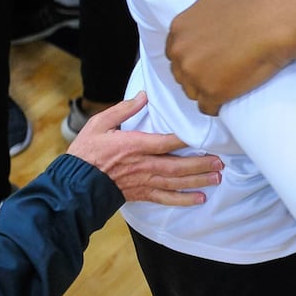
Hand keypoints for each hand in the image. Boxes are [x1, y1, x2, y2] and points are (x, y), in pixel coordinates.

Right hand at [67, 92, 223, 205]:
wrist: (74, 185)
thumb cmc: (86, 153)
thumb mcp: (99, 124)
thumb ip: (123, 109)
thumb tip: (143, 95)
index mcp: (134, 146)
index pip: (166, 141)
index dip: (187, 138)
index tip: (205, 135)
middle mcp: (143, 165)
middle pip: (177, 165)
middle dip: (200, 164)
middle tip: (220, 161)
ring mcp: (143, 182)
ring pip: (176, 182)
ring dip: (198, 180)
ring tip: (217, 177)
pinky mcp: (141, 194)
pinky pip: (165, 198)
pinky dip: (183, 199)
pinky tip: (199, 199)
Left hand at [165, 0, 287, 113]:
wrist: (281, 18)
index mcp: (179, 27)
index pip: (177, 49)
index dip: (198, 50)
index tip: (218, 48)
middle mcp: (180, 53)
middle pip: (183, 72)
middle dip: (201, 70)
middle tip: (228, 63)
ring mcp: (194, 76)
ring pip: (193, 91)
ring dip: (209, 87)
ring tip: (233, 77)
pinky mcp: (213, 94)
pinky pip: (208, 108)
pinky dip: (219, 103)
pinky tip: (234, 92)